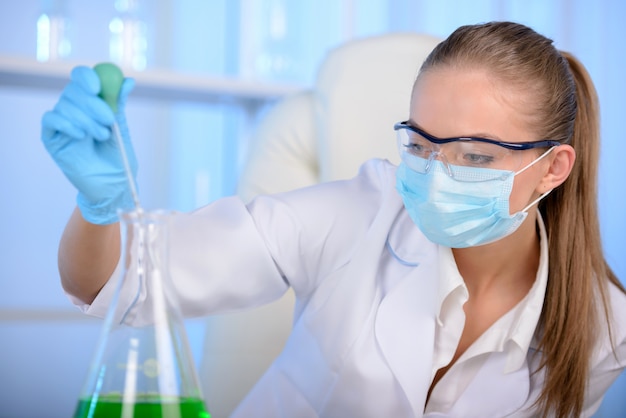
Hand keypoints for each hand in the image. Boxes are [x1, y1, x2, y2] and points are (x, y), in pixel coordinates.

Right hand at [42, 66, 136, 224]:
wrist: (112, 186)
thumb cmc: (119, 158)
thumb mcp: (122, 128)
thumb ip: (120, 104)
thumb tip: (127, 80)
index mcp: (91, 103)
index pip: (82, 79)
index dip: (87, 77)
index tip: (98, 87)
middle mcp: (74, 110)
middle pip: (73, 90)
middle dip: (92, 103)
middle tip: (109, 119)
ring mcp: (62, 124)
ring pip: (65, 105)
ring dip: (86, 119)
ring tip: (103, 136)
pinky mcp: (51, 138)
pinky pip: (51, 119)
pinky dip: (66, 124)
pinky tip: (81, 136)